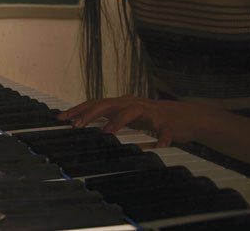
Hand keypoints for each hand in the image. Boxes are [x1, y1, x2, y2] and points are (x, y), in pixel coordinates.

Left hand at [57, 97, 209, 146]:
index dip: (78, 109)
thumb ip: (110, 118)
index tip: (61, 118)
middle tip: (76, 125)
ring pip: (132, 111)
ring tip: (107, 132)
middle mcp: (133, 104)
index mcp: (122, 103)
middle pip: (108, 103)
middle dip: (90, 113)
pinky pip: (164, 131)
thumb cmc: (154, 118)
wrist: (188, 117)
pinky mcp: (168, 123)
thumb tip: (85, 122)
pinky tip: (158, 146)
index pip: (95, 103)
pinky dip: (161, 138)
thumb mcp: (128, 117)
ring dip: (119, 120)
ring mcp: (151, 111)